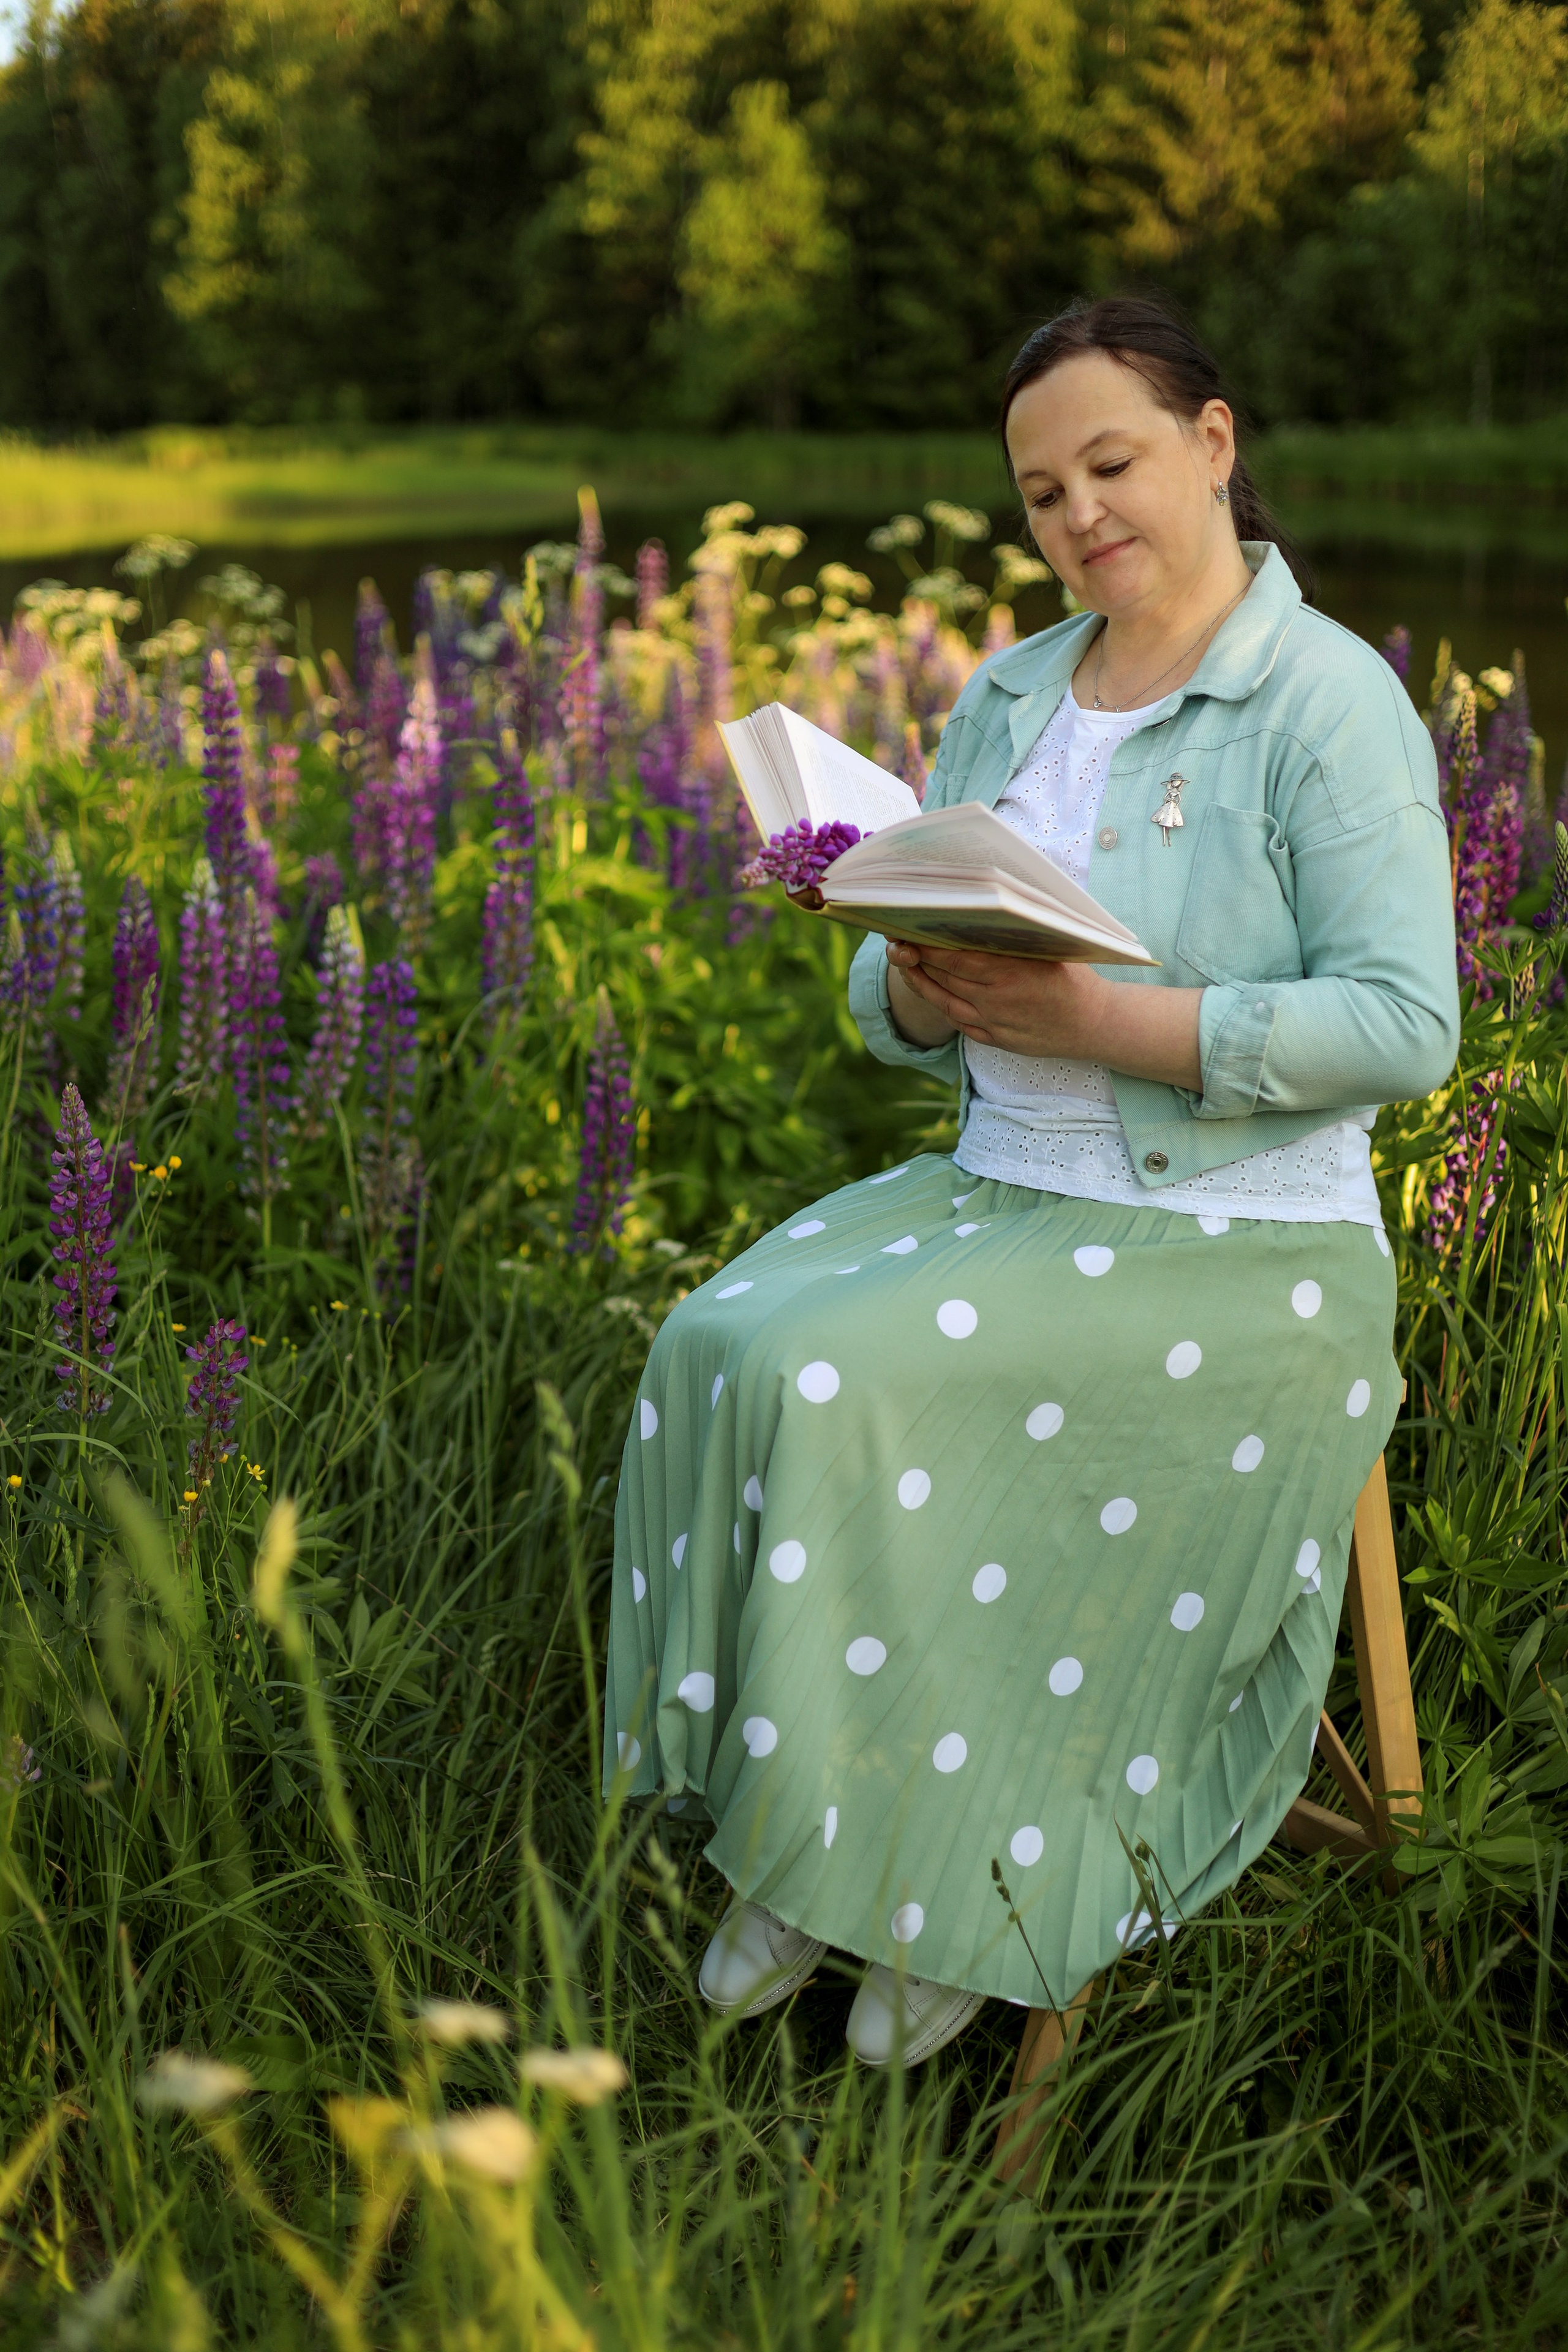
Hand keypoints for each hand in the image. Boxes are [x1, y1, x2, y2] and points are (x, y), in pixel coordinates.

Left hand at [889, 941, 1107, 1055]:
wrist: (1095, 1025)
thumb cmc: (1075, 977)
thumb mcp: (1051, 946)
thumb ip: (1017, 932)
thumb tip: (983, 907)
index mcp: (1009, 973)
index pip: (954, 956)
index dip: (926, 944)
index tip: (906, 928)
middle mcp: (995, 1001)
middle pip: (943, 976)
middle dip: (916, 957)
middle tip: (896, 940)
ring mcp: (993, 1024)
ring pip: (944, 1001)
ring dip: (920, 981)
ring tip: (904, 961)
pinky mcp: (995, 1040)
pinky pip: (957, 1022)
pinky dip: (940, 1002)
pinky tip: (929, 987)